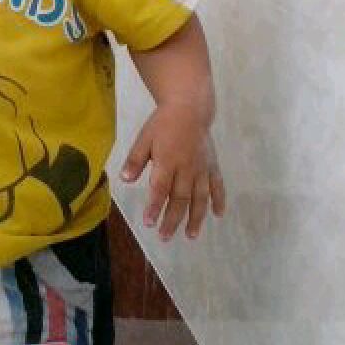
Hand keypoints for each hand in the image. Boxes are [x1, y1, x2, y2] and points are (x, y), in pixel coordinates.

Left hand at [120, 103, 225, 240]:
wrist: (189, 108)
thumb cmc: (163, 124)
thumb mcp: (144, 139)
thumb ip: (135, 160)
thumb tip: (125, 180)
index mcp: (167, 160)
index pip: (160, 188)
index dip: (155, 206)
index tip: (149, 223)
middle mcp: (187, 167)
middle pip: (180, 198)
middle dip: (172, 219)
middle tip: (164, 236)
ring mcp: (202, 168)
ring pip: (200, 197)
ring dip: (196, 218)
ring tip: (190, 235)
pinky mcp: (212, 165)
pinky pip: (217, 185)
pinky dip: (219, 200)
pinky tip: (218, 215)